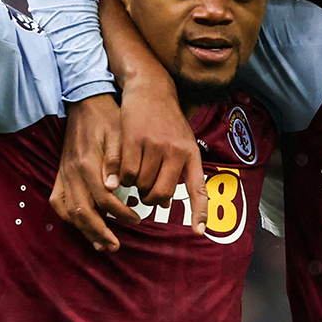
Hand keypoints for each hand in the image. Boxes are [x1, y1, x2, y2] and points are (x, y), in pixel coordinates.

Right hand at [51, 95, 138, 250]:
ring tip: (101, 243)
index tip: (137, 218)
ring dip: (84, 230)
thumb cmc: (108, 119)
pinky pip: (58, 201)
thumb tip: (117, 189)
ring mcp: (63, 173)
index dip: (120, 213)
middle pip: (82, 211)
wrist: (86, 102)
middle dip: (99, 232)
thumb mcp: (120, 135)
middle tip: (116, 245)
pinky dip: (69, 217)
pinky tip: (82, 225)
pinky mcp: (60, 174)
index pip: (103, 199)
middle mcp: (72, 172)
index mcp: (88, 163)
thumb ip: (118, 162)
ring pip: (68, 211)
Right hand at [119, 78, 207, 235]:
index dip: (199, 212)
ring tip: (134, 174)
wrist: (150, 89)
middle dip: (150, 198)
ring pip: (140, 185)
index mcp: (190, 154)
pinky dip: (121, 177)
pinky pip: (125, 173)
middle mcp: (176, 151)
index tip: (197, 232)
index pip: (198, 189)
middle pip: (160, 194)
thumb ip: (179, 169)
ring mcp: (155, 145)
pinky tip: (122, 169)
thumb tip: (167, 202)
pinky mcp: (134, 140)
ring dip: (134, 186)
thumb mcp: (182, 141)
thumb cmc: (166, 120)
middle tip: (144, 190)